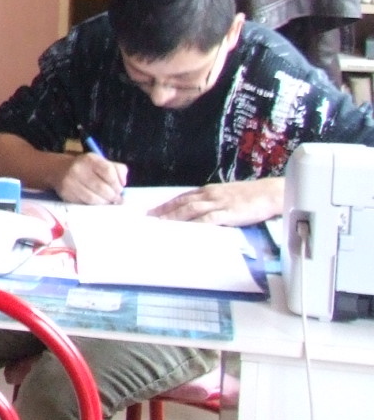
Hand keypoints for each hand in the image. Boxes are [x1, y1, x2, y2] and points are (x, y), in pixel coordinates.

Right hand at [55, 150, 127, 204]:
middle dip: (113, 196)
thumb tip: (123, 183)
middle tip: (116, 199)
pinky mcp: (66, 193)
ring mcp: (70, 182)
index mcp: (90, 159)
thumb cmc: (87, 167)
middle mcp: (78, 169)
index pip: (108, 171)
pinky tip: (97, 203)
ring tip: (108, 202)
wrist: (59, 170)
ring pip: (93, 198)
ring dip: (104, 203)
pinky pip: (84, 203)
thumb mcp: (102, 162)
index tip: (120, 189)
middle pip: (102, 187)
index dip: (117, 183)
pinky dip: (94, 205)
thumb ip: (118, 170)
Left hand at [152, 178, 281, 226]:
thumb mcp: (226, 195)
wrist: (270, 193)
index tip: (153, 211)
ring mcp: (218, 203)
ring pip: (190, 209)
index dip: (166, 204)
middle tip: (149, 219)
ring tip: (160, 224)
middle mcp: (210, 195)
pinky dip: (195, 224)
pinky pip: (208, 219)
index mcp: (209, 191)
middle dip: (164, 211)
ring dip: (174, 216)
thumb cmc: (250, 196)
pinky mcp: (228, 213)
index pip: (182, 197)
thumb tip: (199, 212)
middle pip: (182, 203)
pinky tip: (185, 229)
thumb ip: (212, 202)